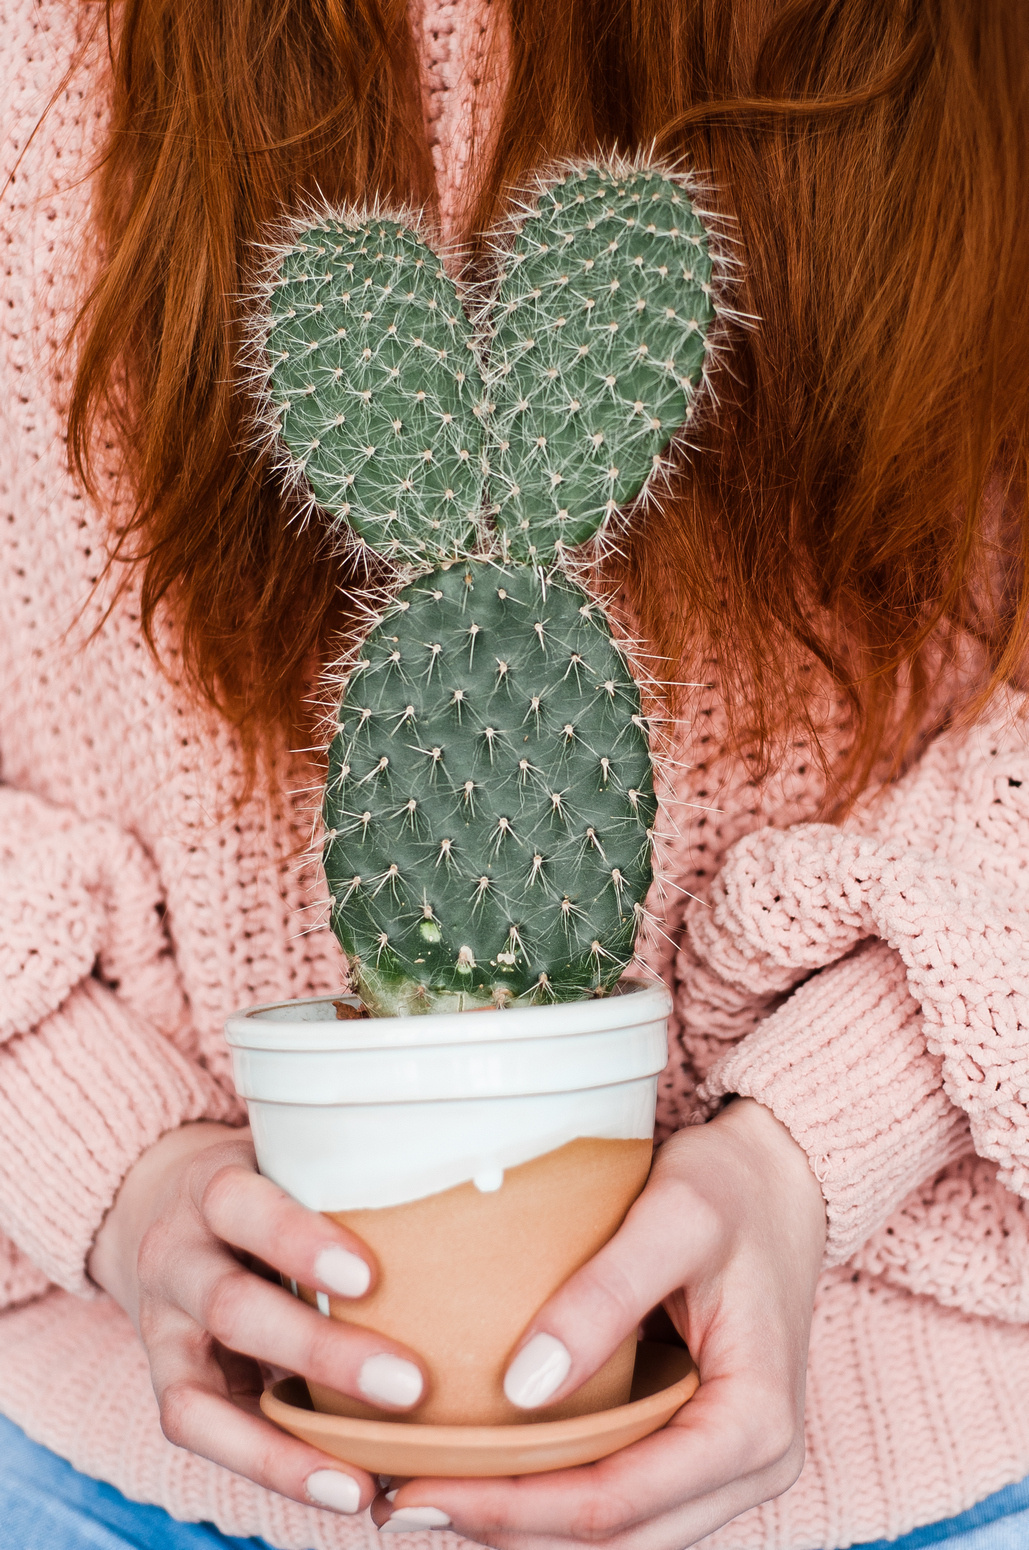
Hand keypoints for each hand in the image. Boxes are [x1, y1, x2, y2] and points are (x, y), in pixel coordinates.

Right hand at [88, 1121, 427, 1516]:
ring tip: (369, 1477)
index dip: (296, 1240)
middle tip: (410, 1384)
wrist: (159, 1205)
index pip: (240, 1204)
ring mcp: (160, 1327)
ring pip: (198, 1395)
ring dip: (289, 1441)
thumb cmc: (264, 1184)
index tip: (369, 1276)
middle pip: (230, 1307)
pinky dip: (272, 1467)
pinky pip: (202, 1436)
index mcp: (210, 1185)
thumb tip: (478, 1201)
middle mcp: (173, 1257)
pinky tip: (345, 1490)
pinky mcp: (164, 1383)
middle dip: (319, 1354)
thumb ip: (352, 1183)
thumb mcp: (290, 1159)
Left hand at [374, 1098, 825, 1546]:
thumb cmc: (733, 1189)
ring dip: (524, 1526)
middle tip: (405, 1500)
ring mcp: (727, 1466)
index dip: (513, 1506)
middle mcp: (753, 1466)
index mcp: (755, 1424)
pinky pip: (622, 1496)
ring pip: (617, 1534)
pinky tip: (486, 1469)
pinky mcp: (696, 1446)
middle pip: (616, 1538)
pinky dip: (552, 1495)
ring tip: (428, 1494)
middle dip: (506, 1530)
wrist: (780, 1178)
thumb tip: (521, 1391)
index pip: (619, 1500)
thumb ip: (604, 1297)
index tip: (422, 1487)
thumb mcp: (673, 1218)